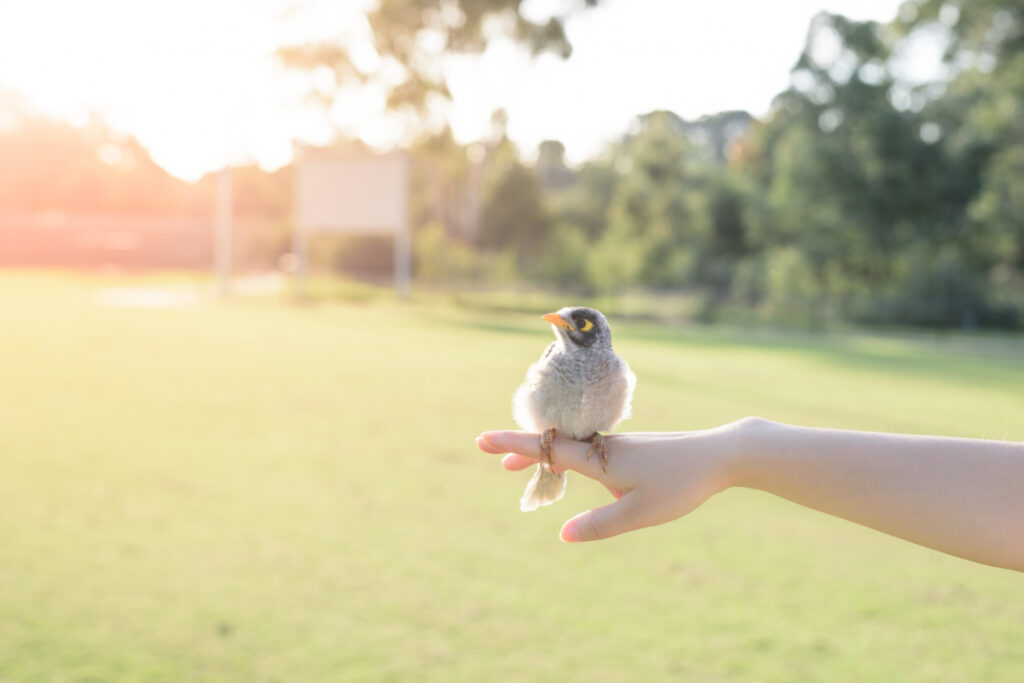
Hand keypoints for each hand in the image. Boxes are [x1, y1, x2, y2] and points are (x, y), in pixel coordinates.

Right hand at [476, 422, 743, 542]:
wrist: (720, 454)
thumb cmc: (680, 484)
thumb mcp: (639, 513)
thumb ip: (600, 525)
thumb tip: (563, 534)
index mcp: (601, 459)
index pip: (547, 449)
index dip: (514, 445)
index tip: (482, 440)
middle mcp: (604, 447)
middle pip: (554, 445)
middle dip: (523, 451)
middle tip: (495, 459)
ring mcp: (619, 447)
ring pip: (572, 448)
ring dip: (546, 456)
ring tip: (522, 469)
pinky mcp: (633, 450)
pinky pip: (590, 452)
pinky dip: (570, 459)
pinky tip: (584, 475)